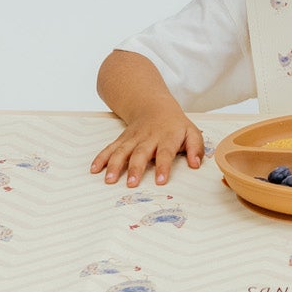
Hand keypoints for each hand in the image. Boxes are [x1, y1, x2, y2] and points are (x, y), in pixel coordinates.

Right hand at [90, 112, 204, 187]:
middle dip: (135, 169)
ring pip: (122, 151)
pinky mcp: (122, 139)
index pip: (165, 153)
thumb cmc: (175, 125)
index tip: (160, 181)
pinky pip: (110, 148)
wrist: (154, 107)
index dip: (163, 167)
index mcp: (167, 138)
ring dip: (114, 165)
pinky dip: (101, 158)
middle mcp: (148, 138)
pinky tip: (95, 169)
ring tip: (109, 180)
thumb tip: (196, 164)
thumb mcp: (192, 132)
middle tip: (131, 184)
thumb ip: (196, 148)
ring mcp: (133, 138)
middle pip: (140, 153)